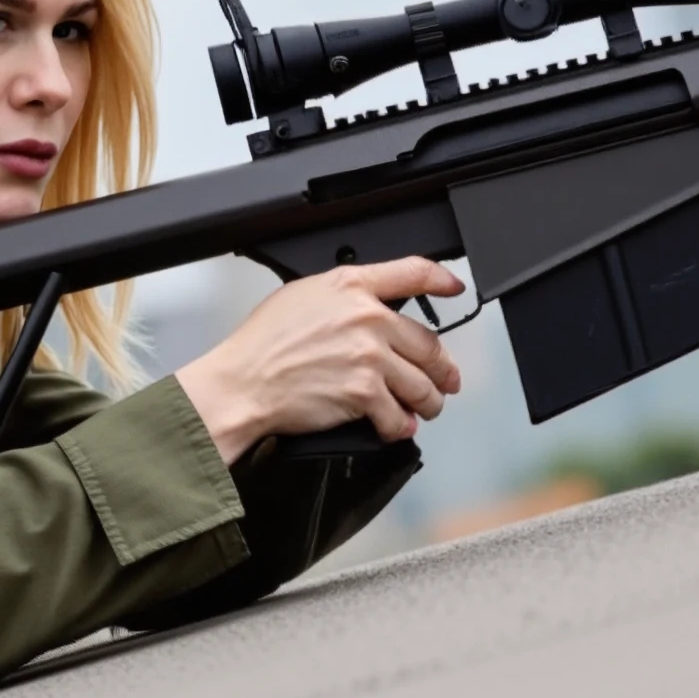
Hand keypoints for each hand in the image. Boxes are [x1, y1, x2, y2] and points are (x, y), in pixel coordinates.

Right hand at [175, 258, 464, 462]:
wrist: (243, 383)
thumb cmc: (262, 344)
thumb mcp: (302, 296)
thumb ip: (344, 296)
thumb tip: (371, 307)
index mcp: (352, 286)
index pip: (413, 272)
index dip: (442, 279)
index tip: (455, 287)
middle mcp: (367, 317)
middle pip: (429, 343)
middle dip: (442, 369)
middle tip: (446, 380)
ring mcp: (369, 356)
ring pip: (422, 384)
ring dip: (429, 402)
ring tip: (426, 408)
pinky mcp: (365, 393)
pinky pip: (399, 415)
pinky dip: (401, 426)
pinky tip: (396, 426)